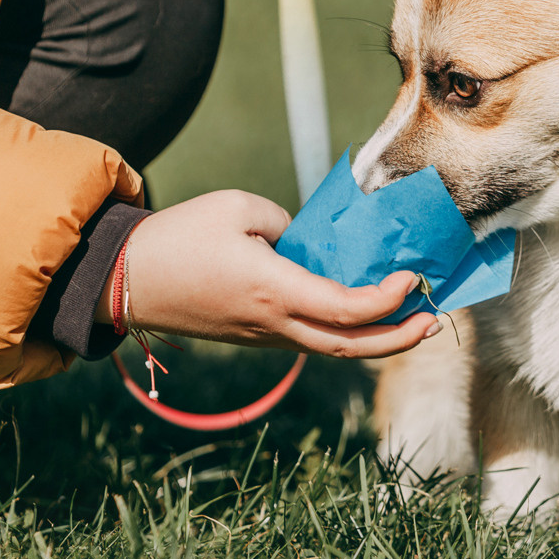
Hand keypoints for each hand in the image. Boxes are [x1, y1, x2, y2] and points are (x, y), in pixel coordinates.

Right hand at [108, 189, 439, 356]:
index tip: (413, 278)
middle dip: (399, 338)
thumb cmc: (179, 236)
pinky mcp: (253, 336)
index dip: (389, 300)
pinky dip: (344, 332)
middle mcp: (273, 323)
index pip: (348, 310)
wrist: (124, 279)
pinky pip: (309, 340)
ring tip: (410, 318)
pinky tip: (362, 313)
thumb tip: (313, 244)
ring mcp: (262, 336)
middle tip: (434, 320)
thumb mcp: (238, 209)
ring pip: (330, 349)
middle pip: (350, 347)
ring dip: (376, 339)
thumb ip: (287, 225)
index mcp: (273, 290)